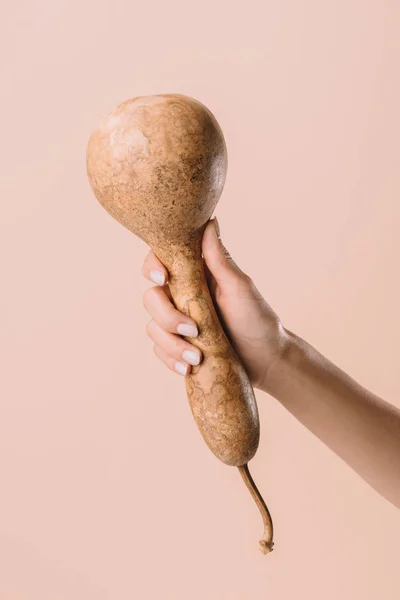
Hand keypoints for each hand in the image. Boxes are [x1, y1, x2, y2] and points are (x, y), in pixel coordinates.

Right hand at [142, 218, 287, 389]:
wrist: (268, 360)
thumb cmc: (258, 319)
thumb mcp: (240, 287)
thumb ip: (220, 258)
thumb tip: (209, 220)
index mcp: (195, 275)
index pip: (161, 261)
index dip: (152, 266)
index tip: (162, 278)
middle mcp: (183, 296)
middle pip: (151, 298)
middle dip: (166, 316)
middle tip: (193, 330)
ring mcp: (179, 322)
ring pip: (153, 327)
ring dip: (171, 344)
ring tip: (196, 357)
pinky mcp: (179, 346)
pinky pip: (160, 350)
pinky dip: (171, 359)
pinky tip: (189, 368)